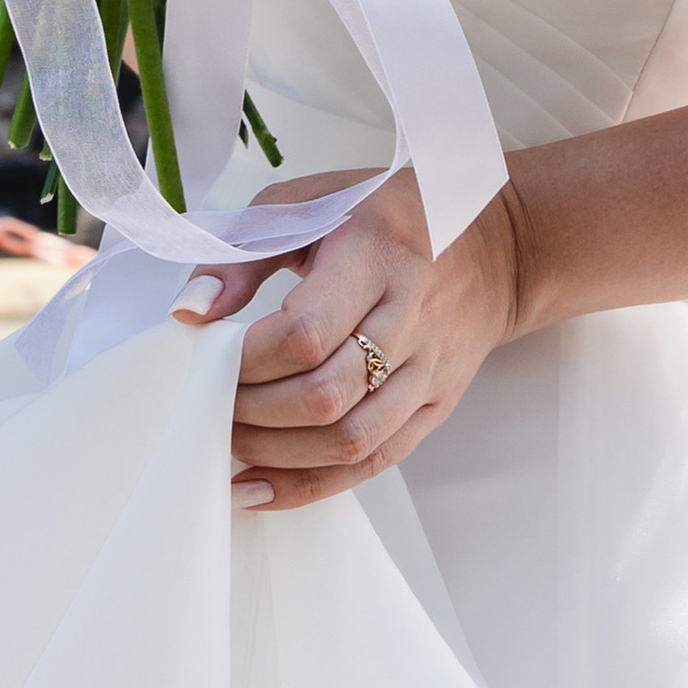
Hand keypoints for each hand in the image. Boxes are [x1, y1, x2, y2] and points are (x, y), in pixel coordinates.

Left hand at [172, 168, 529, 515]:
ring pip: (352, 440)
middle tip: (213, 404)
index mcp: (378, 253)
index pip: (307, 332)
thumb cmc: (387, 214)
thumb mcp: (311, 202)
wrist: (498, 241)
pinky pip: (375, 461)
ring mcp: (430, 367)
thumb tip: (189, 312)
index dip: (248, 361)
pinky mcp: (437, 404)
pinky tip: (261, 485)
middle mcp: (412, 315)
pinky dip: (311, 485)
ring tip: (233, 442)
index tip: (213, 357)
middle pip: (327, 396)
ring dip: (278, 454)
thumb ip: (244, 251)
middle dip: (254, 414)